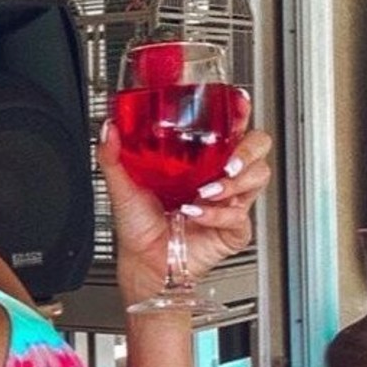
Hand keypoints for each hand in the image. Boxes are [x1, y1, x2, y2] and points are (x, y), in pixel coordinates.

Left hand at [97, 121, 271, 305]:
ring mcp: (230, 201)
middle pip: (257, 148)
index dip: (240, 113)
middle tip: (228, 161)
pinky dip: (217, 214)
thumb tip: (109, 130)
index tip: (238, 103)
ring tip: (207, 190)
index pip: (229, 129)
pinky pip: (239, 215)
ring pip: (257, 177)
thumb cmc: (139, 227)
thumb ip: (114, 157)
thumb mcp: (123, 187)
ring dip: (234, 182)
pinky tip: (196, 213)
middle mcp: (218, 176)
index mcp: (199, 160)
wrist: (143, 262)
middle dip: (247, 150)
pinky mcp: (233, 228)